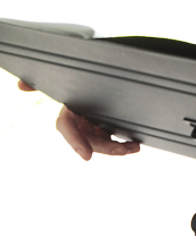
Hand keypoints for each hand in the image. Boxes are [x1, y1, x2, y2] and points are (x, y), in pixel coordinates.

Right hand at [17, 79, 139, 159]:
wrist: (95, 79)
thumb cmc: (76, 81)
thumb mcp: (63, 80)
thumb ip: (40, 84)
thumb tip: (20, 85)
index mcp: (67, 112)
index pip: (67, 128)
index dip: (75, 142)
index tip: (87, 156)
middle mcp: (79, 122)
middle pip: (89, 139)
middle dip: (106, 146)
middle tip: (122, 149)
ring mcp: (92, 126)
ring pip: (103, 141)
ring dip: (118, 146)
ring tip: (133, 148)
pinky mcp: (105, 126)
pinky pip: (113, 137)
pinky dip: (123, 141)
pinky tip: (135, 144)